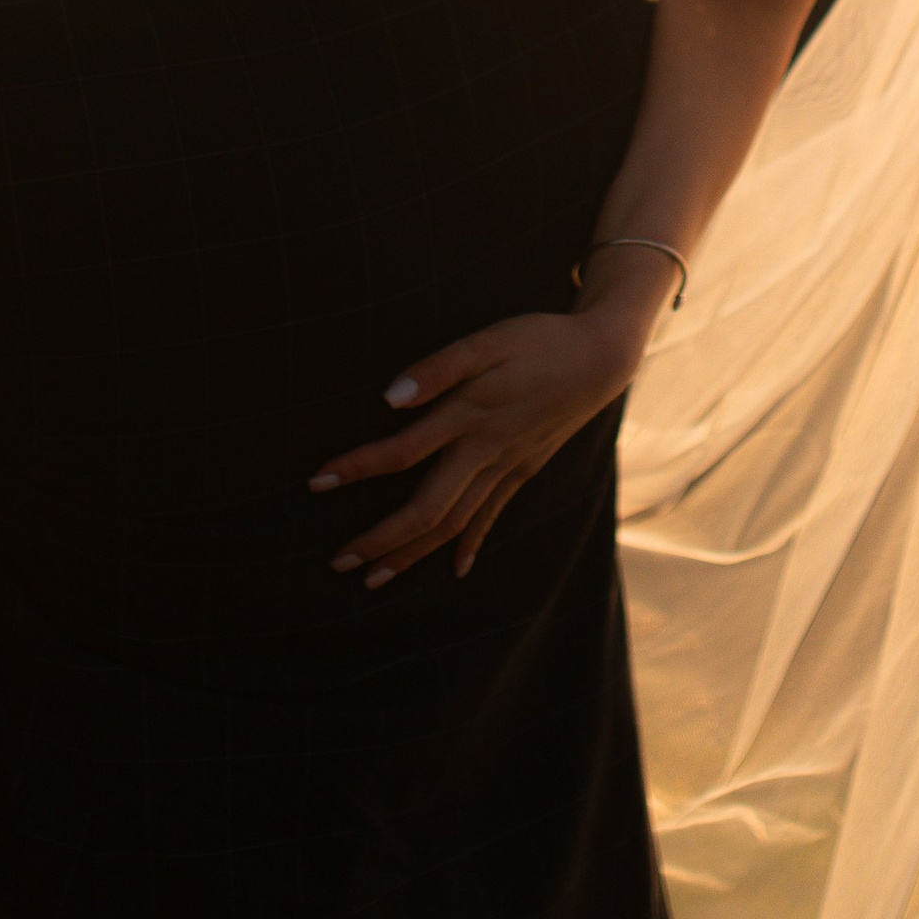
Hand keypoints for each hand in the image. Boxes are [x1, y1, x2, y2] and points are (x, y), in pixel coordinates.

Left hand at [309, 291, 649, 584]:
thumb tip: (389, 398)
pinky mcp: (523, 469)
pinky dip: (470, 543)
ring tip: (376, 578)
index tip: (317, 482)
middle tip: (338, 562)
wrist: (601, 356)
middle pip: (426, 510)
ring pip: (455, 523)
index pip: (401, 453)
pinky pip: (492, 516)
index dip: (357, 468)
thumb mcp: (488, 341)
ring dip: (414, 553)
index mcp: (468, 417)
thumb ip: (439, 368)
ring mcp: (506, 467)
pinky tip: (457, 569)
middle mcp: (484, 452)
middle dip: (381, 540)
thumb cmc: (539, 340)